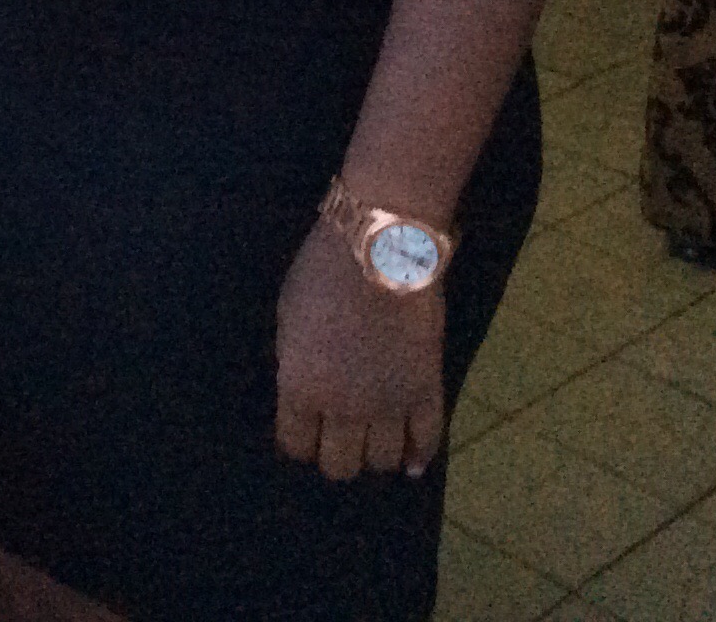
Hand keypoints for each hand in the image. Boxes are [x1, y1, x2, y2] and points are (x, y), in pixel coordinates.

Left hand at [274, 218, 446, 481]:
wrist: (381, 249)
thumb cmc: (322, 273)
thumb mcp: (287, 317)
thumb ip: (294, 362)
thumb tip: (302, 390)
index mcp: (301, 389)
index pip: (295, 445)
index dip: (298, 444)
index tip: (303, 435)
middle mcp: (344, 409)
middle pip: (340, 465)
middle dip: (335, 456)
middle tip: (338, 439)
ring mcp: (390, 405)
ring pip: (382, 461)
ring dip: (375, 456)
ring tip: (373, 443)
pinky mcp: (428, 392)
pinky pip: (428, 441)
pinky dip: (421, 456)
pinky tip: (413, 462)